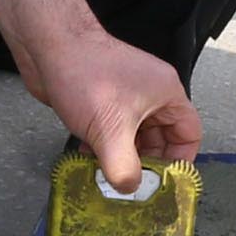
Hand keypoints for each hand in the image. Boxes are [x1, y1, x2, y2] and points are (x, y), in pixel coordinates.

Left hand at [0, 0, 202, 189]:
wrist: (46, 46)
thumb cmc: (85, 73)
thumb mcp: (111, 130)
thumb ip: (125, 168)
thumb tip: (130, 189)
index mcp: (165, 92)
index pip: (189, 133)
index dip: (180, 160)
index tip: (165, 183)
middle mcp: (149, 93)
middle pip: (160, 139)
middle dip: (147, 165)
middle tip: (132, 187)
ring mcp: (124, 96)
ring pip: (133, 137)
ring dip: (121, 158)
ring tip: (107, 177)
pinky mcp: (100, 100)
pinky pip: (111, 131)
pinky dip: (103, 148)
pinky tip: (88, 160)